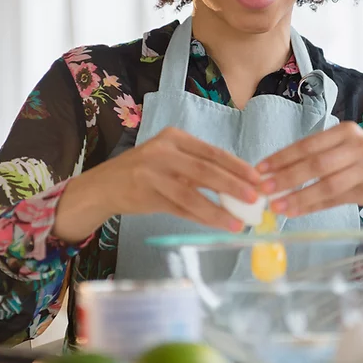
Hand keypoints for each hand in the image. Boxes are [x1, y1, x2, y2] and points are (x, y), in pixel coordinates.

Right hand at [53, 127, 260, 240]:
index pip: (213, 152)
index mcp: (175, 137)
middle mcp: (163, 151)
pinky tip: (218, 225)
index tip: (258, 178)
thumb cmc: (146, 172)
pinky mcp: (146, 194)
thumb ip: (199, 168)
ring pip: (193, 192)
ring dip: (219, 209)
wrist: (104, 186)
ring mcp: (152, 172)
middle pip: (206, 170)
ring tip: (239, 221)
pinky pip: (180, 208)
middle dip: (234, 186)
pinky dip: (202, 218)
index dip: (238, 166)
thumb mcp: (171, 160)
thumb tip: (240, 184)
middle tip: (255, 199)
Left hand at [256, 122, 362, 225]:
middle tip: (263, 189)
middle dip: (286, 177)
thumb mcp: (344, 151)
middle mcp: (359, 146)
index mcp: (346, 131)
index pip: (308, 144)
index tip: (260, 168)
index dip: (282, 157)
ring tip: (276, 206)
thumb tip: (274, 173)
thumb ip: (316, 157)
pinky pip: (336, 200)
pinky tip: (295, 212)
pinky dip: (313, 206)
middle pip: (316, 164)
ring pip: (326, 184)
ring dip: (298, 197)